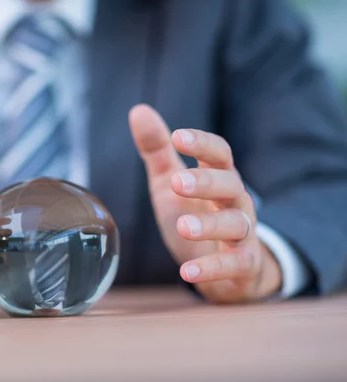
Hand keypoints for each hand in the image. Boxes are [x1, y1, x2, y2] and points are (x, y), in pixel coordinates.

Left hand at [129, 105, 281, 302]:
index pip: (219, 153)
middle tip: (178, 183)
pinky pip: (234, 264)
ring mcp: (242, 234)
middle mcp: (235, 202)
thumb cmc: (195, 216)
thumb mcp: (170, 182)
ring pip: (235, 223)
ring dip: (210, 225)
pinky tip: (187, 272)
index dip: (202, 143)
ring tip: (183, 226)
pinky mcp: (242, 265)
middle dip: (206, 182)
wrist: (224, 268)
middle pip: (231, 185)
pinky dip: (212, 268)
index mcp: (218, 178)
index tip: (179, 136)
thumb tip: (138, 109)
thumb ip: (157, 150)